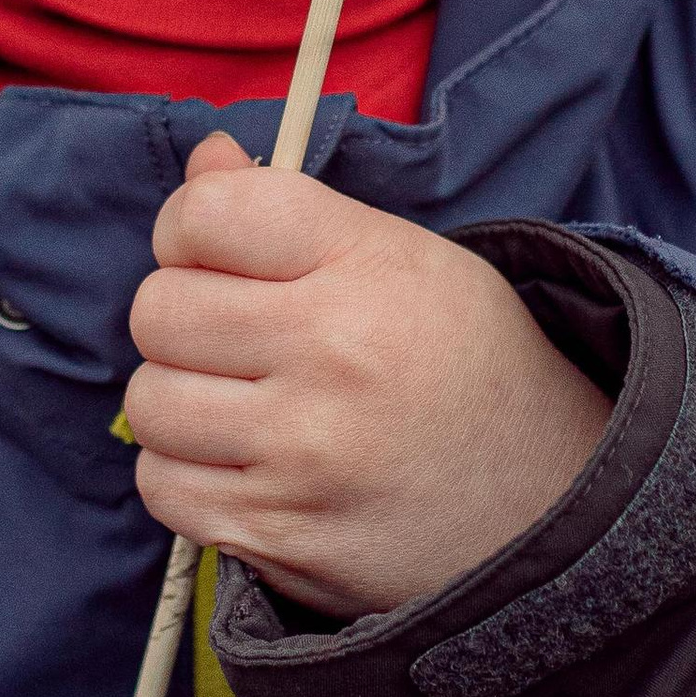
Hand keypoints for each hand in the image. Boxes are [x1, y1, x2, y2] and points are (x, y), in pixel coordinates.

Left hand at [125, 134, 607, 618]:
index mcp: (366, 267)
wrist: (547, 503)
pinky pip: (162, 487)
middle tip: (233, 336)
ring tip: (239, 404)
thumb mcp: (405, 258)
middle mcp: (332, 355)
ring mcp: (303, 454)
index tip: (214, 253)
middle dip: (182, 316)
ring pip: (149, 403)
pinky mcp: (279, 534)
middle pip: (159, 310)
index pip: (208, 212)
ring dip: (180, 400)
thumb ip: (294, 206)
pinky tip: (242, 463)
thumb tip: (203, 161)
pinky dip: (185, 475)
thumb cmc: (466, 364)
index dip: (189, 227)